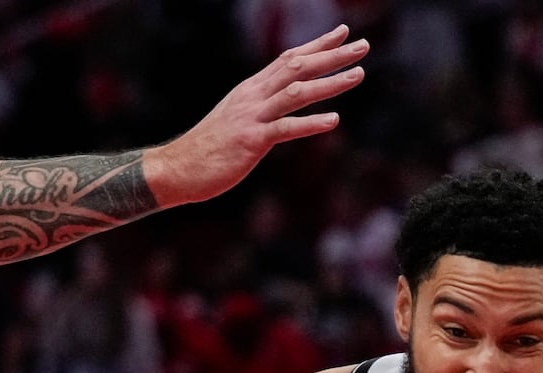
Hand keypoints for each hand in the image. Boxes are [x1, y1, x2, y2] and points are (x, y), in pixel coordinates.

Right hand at [147, 25, 368, 205]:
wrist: (178, 168)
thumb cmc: (211, 148)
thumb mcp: (240, 120)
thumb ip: (263, 109)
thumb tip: (283, 105)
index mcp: (252, 89)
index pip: (289, 58)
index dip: (318, 45)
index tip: (344, 33)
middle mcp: (254, 96)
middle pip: (298, 67)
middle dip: (332, 55)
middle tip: (363, 45)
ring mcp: (253, 116)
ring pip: (296, 92)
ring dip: (330, 83)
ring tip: (358, 75)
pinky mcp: (252, 140)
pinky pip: (285, 129)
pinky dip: (311, 123)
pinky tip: (334, 120)